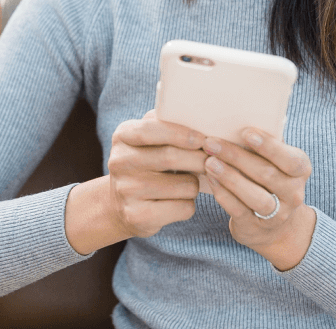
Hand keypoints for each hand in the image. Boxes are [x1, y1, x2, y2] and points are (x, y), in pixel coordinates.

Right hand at [107, 109, 207, 238]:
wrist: (121, 203)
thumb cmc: (148, 162)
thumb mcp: (149, 139)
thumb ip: (167, 123)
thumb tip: (202, 119)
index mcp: (123, 136)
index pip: (150, 130)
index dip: (180, 133)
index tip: (203, 139)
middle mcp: (119, 162)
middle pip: (170, 157)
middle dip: (200, 158)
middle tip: (215, 159)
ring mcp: (125, 191)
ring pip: (183, 185)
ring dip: (195, 184)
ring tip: (190, 182)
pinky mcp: (136, 216)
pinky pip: (182, 208)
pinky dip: (189, 204)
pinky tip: (180, 200)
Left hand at [202, 128, 312, 254]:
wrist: (275, 225)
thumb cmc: (269, 177)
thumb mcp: (275, 160)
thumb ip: (266, 143)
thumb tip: (240, 117)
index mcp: (301, 170)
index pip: (290, 159)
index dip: (269, 146)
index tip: (245, 132)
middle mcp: (293, 193)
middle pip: (266, 174)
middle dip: (236, 157)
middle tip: (211, 142)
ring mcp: (277, 214)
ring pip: (254, 196)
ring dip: (229, 177)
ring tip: (209, 162)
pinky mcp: (255, 228)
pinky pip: (239, 210)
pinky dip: (223, 194)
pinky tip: (210, 179)